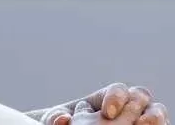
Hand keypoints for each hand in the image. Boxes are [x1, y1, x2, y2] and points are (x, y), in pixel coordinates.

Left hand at [39, 84, 168, 124]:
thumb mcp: (57, 123)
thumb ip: (55, 118)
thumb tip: (62, 118)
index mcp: (107, 99)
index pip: (118, 90)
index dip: (115, 98)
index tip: (107, 114)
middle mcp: (128, 107)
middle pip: (141, 95)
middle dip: (137, 104)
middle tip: (132, 121)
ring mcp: (141, 120)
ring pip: (157, 111)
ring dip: (155, 117)